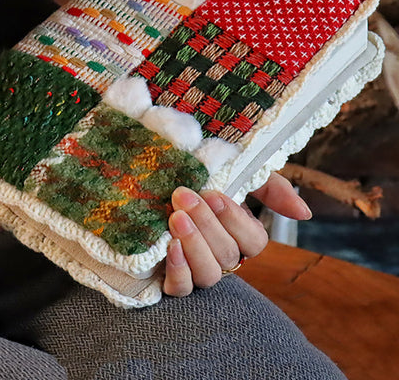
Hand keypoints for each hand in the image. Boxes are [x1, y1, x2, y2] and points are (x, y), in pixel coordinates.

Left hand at [163, 172, 310, 296]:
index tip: (212, 194)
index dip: (235, 221)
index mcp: (242, 234)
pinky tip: (170, 247)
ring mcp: (197, 270)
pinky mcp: (170, 278)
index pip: (253, 242)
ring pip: (208, 275)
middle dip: (207, 225)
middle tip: (184, 197)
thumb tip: (305, 214)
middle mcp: (222, 256)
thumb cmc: (202, 174)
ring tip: (176, 218)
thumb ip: (272, 190)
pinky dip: (179, 271)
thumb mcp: (239, 173)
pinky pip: (181, 289)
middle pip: (228, 256)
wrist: (154, 170)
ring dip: (194, 246)